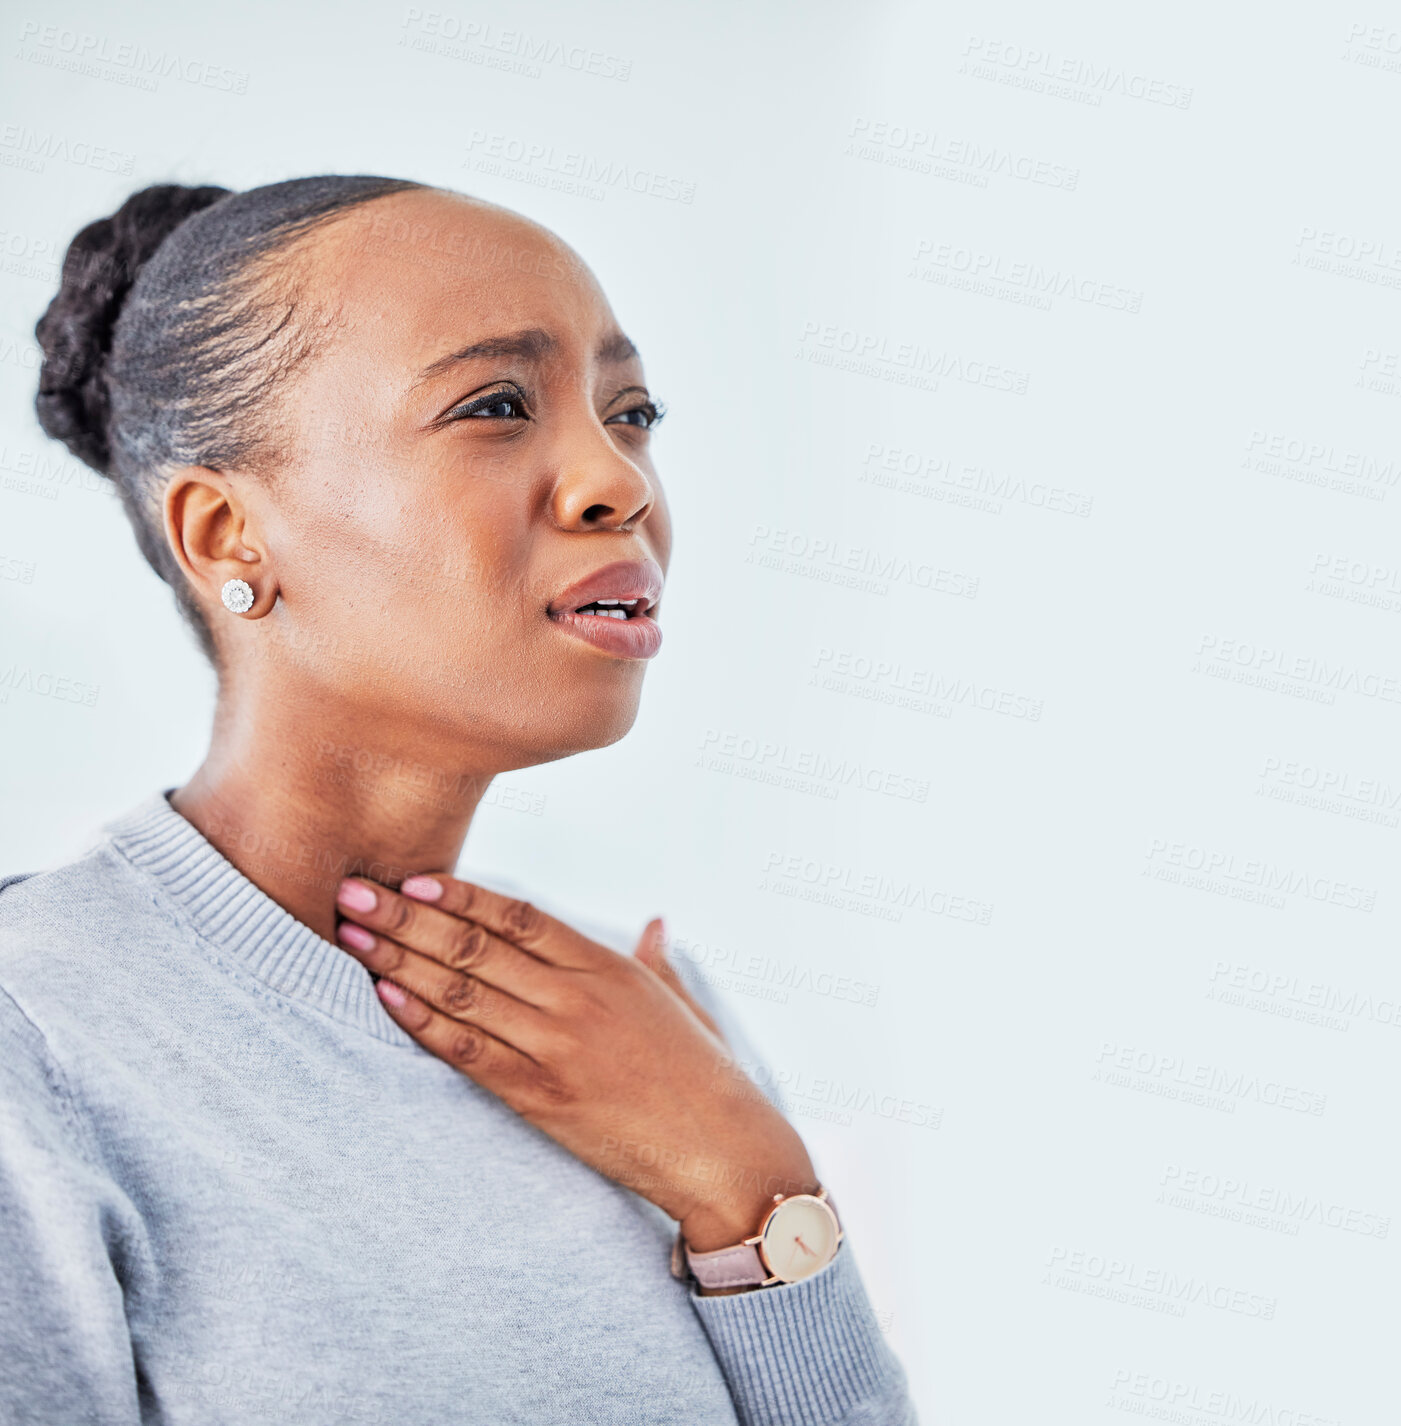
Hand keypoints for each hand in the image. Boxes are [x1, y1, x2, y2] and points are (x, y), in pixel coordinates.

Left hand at [334, 874, 817, 1251]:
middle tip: (352, 890)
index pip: (519, 916)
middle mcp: (575, 998)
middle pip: (475, 946)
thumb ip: (654, 959)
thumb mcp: (682, 1003)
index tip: (411, 876)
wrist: (722, 1149)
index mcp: (607, 967)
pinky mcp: (540, 1097)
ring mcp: (555, 1047)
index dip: (460, 894)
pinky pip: (467, 1051)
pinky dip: (422, 1021)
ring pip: (461, 992)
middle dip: (406, 915)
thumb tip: (654, 923)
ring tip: (351, 934)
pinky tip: (385, 995)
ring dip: (398, 959)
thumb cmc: (706, 1074)